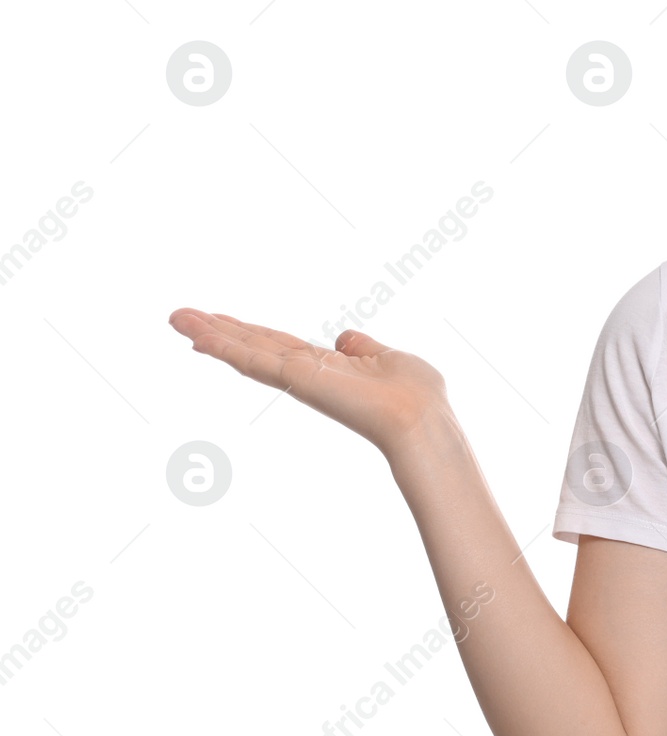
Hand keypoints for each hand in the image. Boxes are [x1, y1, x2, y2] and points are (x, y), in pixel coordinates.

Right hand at [168, 310, 447, 458]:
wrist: (421, 419)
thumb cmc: (416, 395)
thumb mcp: (389, 359)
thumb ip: (363, 348)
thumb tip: (345, 337)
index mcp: (327, 367)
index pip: (278, 345)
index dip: (248, 333)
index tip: (218, 321)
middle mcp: (307, 373)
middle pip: (253, 346)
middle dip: (217, 331)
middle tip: (179, 316)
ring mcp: (299, 378)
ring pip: (245, 352)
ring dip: (210, 334)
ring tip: (176, 318)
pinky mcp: (297, 380)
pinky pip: (254, 361)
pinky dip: (225, 346)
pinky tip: (198, 335)